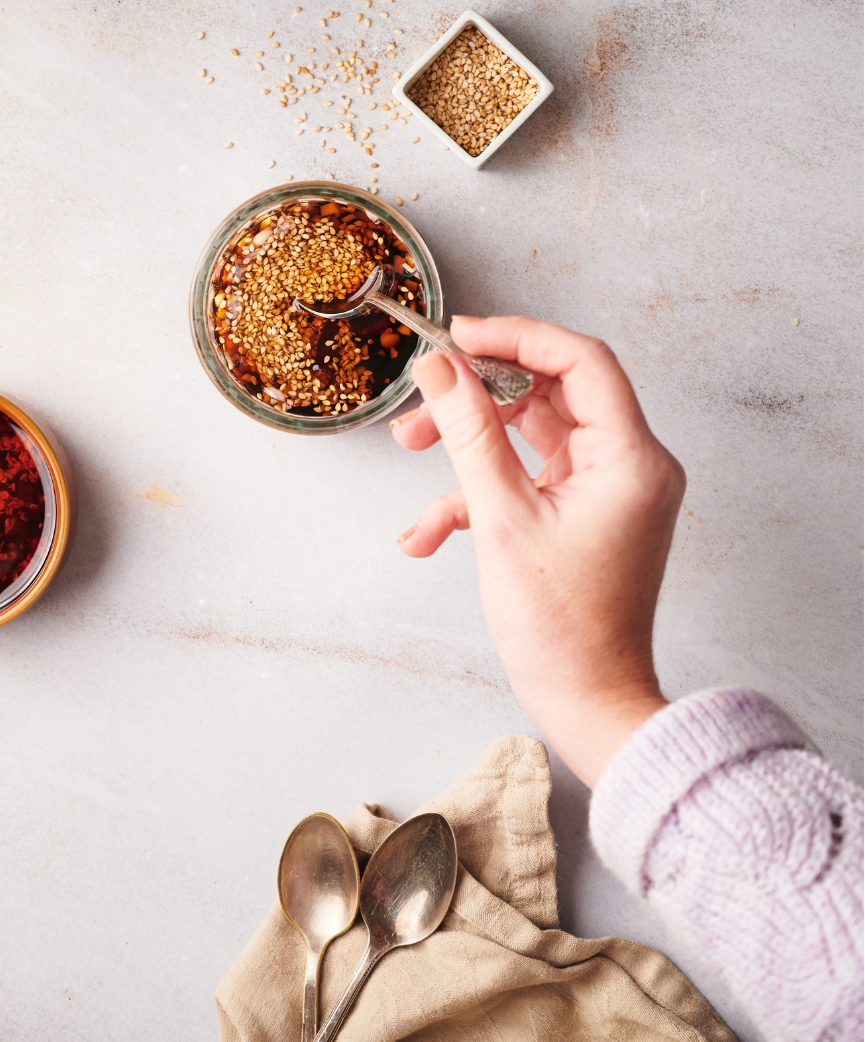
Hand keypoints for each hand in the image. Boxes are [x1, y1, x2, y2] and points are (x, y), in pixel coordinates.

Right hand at [390, 317, 684, 786]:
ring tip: (412, 451)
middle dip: (478, 396)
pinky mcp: (582, 513)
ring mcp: (606, 489)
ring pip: (529, 434)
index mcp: (630, 457)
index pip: (580, 360)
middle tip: (424, 398)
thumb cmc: (562, 629)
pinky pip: (527, 478)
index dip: (517, 338)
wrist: (588, 705)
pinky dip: (478, 494)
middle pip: (548, 393)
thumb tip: (441, 368)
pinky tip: (427, 532)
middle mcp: (628, 464)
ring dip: (469, 443)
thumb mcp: (502, 518)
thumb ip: (469, 432)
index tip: (459, 336)